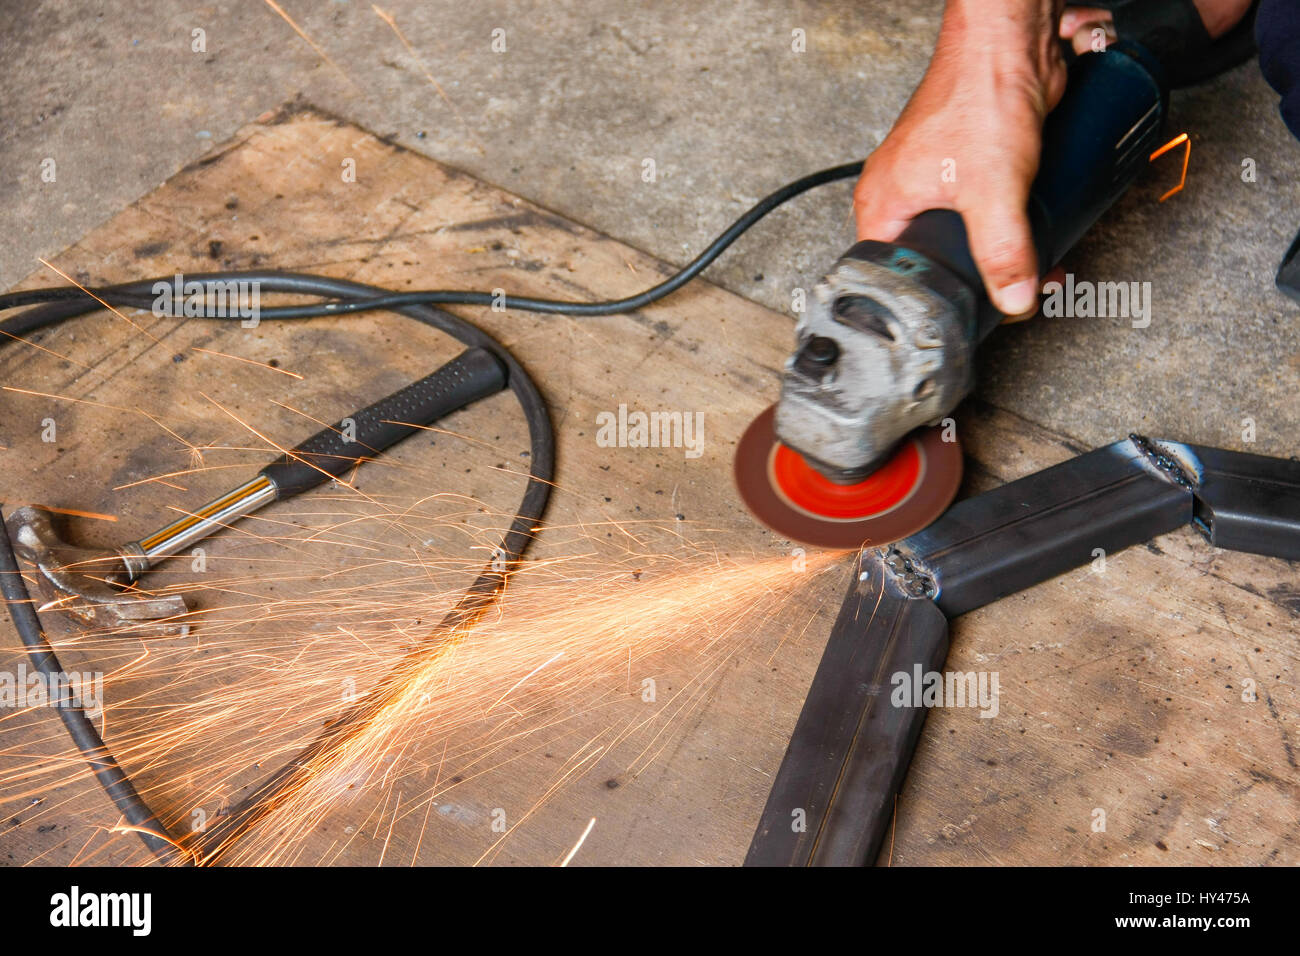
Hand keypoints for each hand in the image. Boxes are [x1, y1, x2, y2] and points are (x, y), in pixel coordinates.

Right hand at [854, 0, 1067, 316]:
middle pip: (929, 259)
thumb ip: (1004, 251)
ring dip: (995, 254)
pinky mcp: (970, 165)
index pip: (887, 274)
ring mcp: (934, 179)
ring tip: (1026, 272)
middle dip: (971, 281)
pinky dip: (1006, 226)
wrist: (1011, 43)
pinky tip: (1029, 236)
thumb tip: (1014, 298)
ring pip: (960, 236)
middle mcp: (901, 192)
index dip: (922, 300)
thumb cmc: (979, 94)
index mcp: (882, 203)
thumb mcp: (994, 191)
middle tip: (1001, 299)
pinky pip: (983, 210)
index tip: (954, 318)